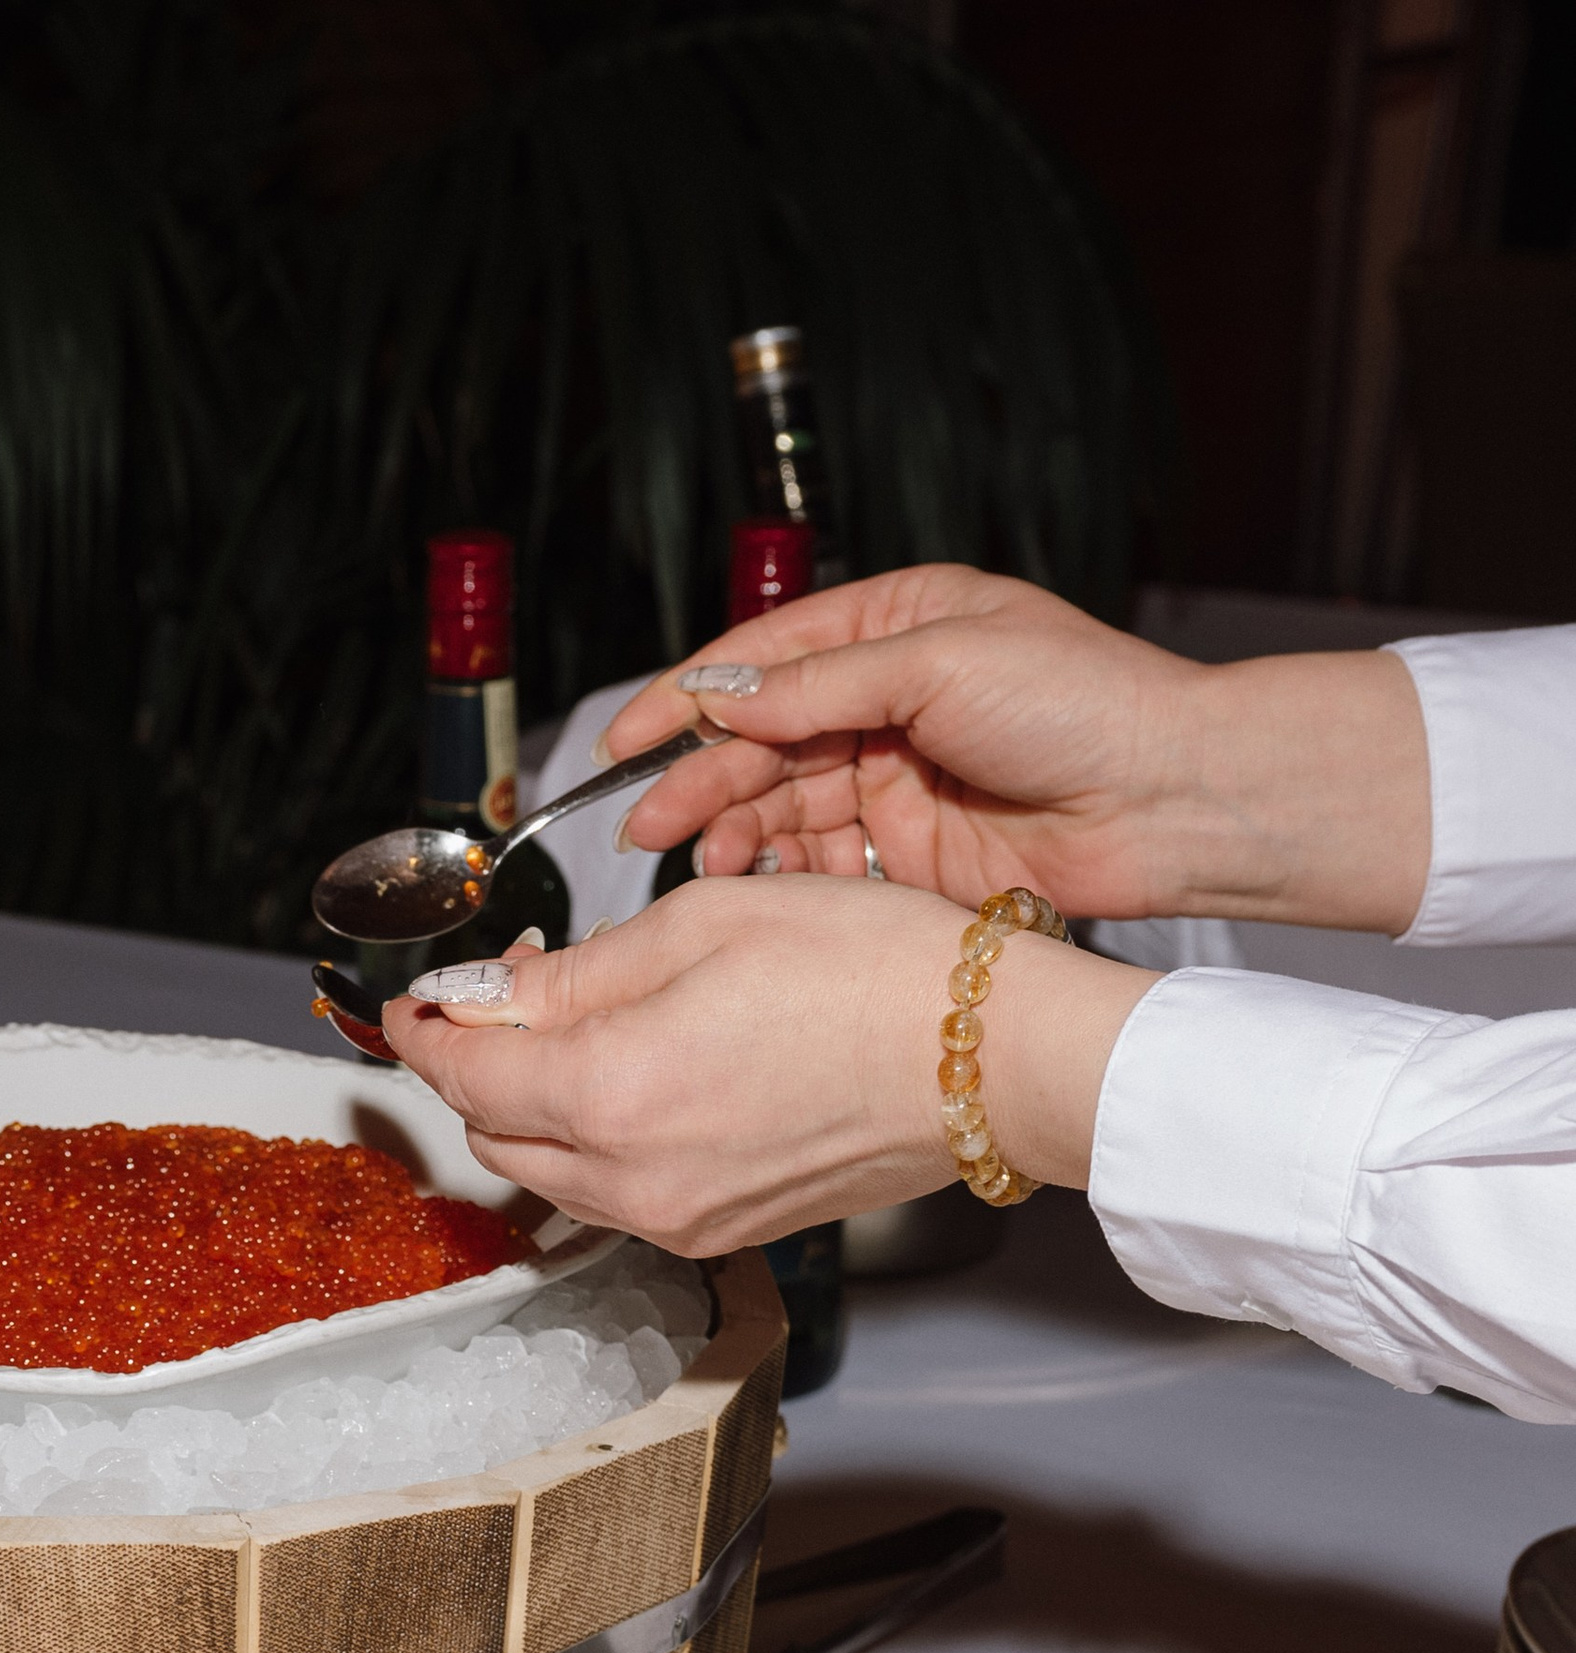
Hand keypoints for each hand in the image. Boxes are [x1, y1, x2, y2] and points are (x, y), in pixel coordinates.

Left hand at [382, 875, 1154, 1253]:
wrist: (992, 1059)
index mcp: (612, 1092)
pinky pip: (622, 1197)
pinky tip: (643, 1083)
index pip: (465, 1073)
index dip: (427, 1030)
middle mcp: (633, 1178)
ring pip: (553, 1176)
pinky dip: (602, 1145)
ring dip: (539, 1112)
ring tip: (578, 1034)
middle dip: (480, 1069)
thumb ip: (574, 973)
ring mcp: (680, 1218)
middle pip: (497, 1136)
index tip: (414, 1002)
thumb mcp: (703, 926)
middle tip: (507, 996)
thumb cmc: (874, 973)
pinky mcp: (724, 1232)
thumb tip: (489, 997)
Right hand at [595, 564, 1429, 936]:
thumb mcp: (939, 661)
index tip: (623, 740)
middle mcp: (888, 699)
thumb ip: (822, 683)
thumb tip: (724, 694)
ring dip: (736, 834)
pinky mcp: (914, 850)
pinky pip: (825, 862)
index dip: (687, 699)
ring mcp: (898, 776)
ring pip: (784, 806)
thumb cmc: (1082, 701)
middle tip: (647, 826)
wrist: (1169, 797)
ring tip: (704, 865)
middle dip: (701, 781)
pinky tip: (758, 885)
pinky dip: (785, 876)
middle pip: (763, 741)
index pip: (764, 659)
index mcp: (893, 626)